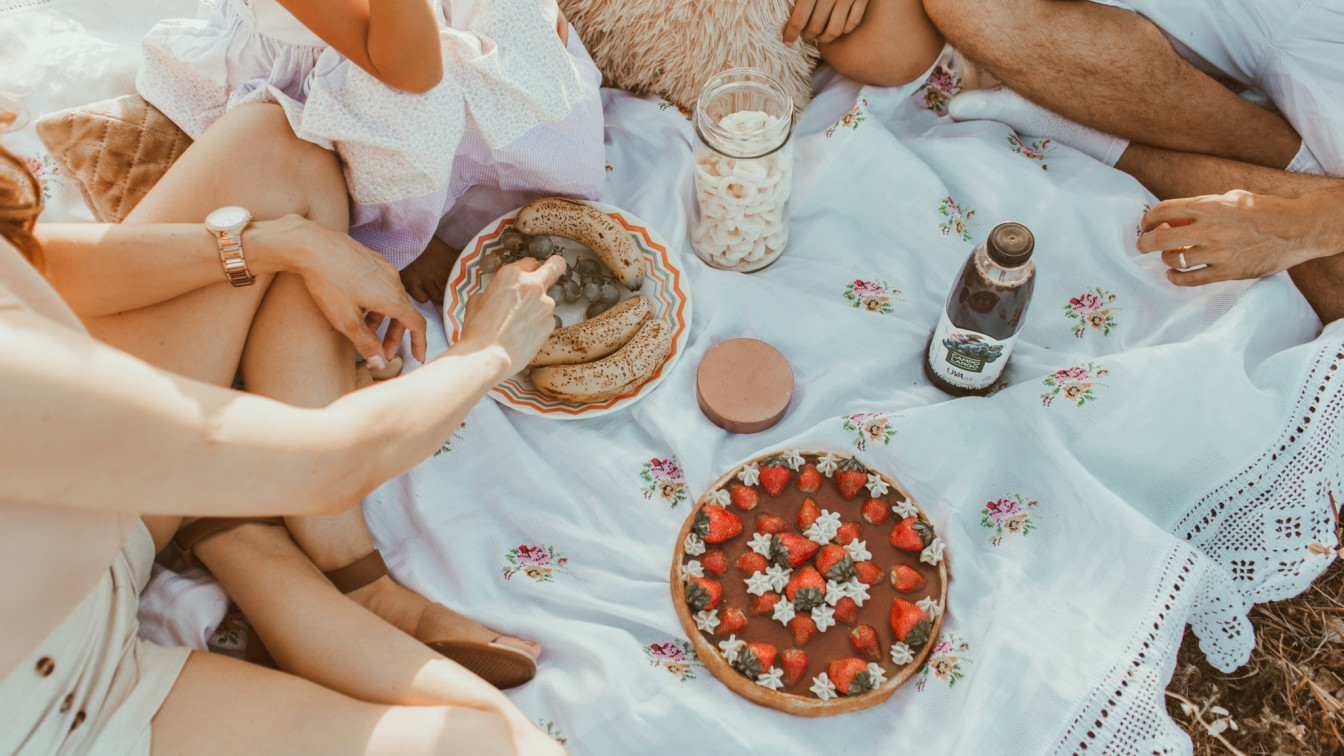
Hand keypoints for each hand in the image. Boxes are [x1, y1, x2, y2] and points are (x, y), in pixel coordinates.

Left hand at [269, 216, 427, 366]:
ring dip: (381, 318)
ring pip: (390, 298)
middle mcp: (393, 280)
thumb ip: (366, 343)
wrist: (311, 245)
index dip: (420, 343)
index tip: (418, 357)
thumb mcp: (346, 320)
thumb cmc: (328, 282)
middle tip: (381, 352)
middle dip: (394, 336)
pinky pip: (380, 284)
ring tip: (363, 329)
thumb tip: (380, 362)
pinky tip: (356, 304)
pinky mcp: (370, 258)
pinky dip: (375, 301)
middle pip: (403, 313)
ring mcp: (383, 267)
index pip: (417, 324)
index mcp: (392, 298)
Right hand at [457, 256, 564, 374]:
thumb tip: (498, 294)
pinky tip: (523, 335)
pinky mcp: (550, 324)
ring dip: (538, 308)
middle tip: (550, 275)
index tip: (526, 277)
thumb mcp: (477, 301)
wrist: (488, 356)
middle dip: (555, 268)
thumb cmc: (478, 330)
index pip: (530, 262)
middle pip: (556, 266)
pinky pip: (547, 319)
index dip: (527, 271)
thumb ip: (495, 291)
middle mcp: (533, 285)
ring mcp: (545, 305)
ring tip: (519, 325)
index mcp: (512, 274)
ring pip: (547, 300)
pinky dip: (538, 325)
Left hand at [784, 0, 867, 44]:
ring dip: (824, 38)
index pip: (799, 19)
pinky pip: (853, 22)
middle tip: (803, 36)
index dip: (791, 33)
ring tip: (818, 36)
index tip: (787, 41)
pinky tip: (835, 28)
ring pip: (835, 30)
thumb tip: (777, 5)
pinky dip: (843, 30)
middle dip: (807, 35)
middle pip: (816, 26)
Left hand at [1137, 190, 1330, 285]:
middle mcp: (1210, 230)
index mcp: (1210, 206)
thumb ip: (1203, 206)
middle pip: (1160, 239)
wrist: (1297, 229)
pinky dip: (1176, 278)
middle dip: (1145, 242)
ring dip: (1166, 259)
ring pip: (1173, 260)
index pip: (1164, 211)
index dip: (1149, 219)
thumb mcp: (1232, 198)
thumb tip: (1176, 218)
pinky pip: (1191, 280)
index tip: (1145, 225)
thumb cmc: (1264, 210)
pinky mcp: (1227, 272)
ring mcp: (1218, 253)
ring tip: (1170, 256)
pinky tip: (1173, 275)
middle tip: (1142, 244)